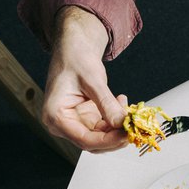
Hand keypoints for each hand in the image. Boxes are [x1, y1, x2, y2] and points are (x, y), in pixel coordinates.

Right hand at [43, 6, 128, 152]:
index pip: (84, 139)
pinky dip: (117, 119)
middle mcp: (63, 124)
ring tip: (127, 108)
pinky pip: (105, 128)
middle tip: (133, 126)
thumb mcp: (92, 80)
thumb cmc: (75, 57)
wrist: (74, 46)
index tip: (126, 135)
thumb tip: (122, 123)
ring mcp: (75, 123)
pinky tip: (121, 103)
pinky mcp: (86, 119)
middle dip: (115, 137)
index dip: (108, 141)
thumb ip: (107, 104)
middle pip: (94, 143)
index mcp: (55, 116)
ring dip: (118, 128)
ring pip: (102, 138)